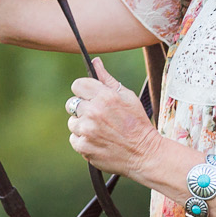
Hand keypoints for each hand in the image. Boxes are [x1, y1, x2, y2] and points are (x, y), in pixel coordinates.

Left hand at [67, 59, 159, 180]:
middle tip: (98, 117)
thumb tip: (95, 62)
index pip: (77, 85)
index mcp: (105, 96)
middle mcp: (93, 112)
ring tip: (100, 131)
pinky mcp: (83, 146)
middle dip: (83, 109)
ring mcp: (87, 130)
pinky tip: (98, 141)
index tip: (90, 98)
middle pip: (72, 104)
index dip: (84, 91)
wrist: (144, 154)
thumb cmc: (137, 123)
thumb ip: (108, 79)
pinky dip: (83, 140)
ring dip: (82, 126)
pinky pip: (74, 139)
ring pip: (72, 122)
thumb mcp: (127, 97)